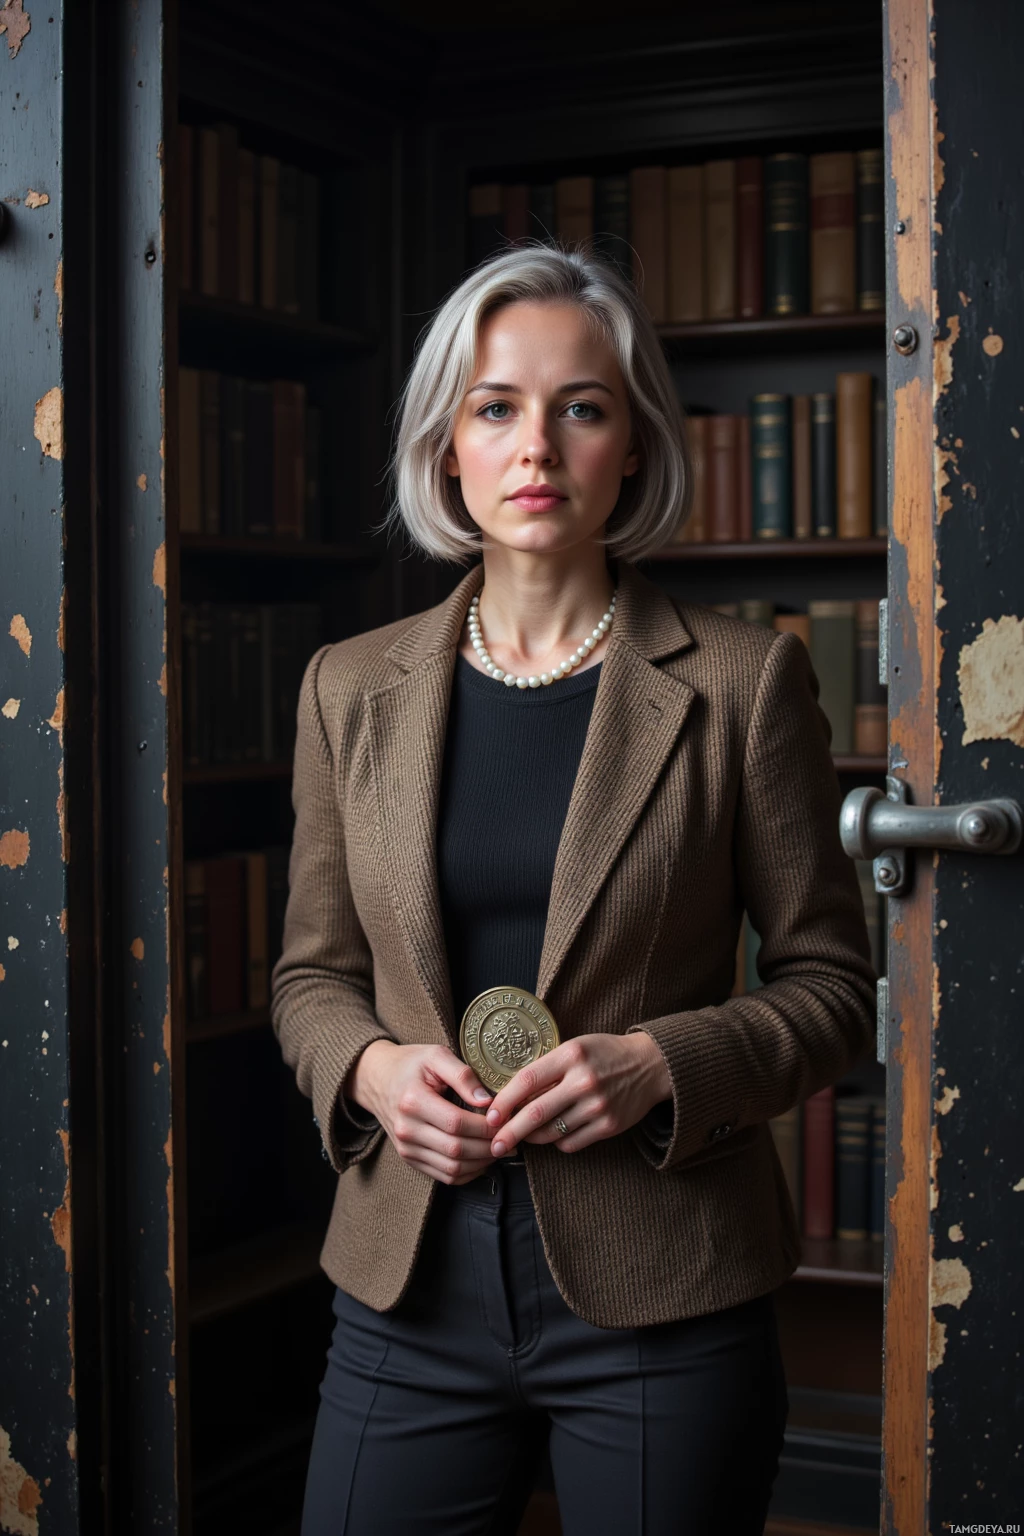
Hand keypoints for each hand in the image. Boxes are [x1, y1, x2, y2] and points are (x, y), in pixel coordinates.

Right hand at [344, 1040, 496, 1185]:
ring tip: (500, 1148)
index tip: (505, 1120)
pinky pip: (444, 1176)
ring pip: (452, 1168)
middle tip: (510, 1137)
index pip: (456, 1123)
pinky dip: (468, 1173)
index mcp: (412, 1101)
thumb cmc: (411, 1064)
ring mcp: (406, 1148)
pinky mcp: (410, 1158)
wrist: (378, 1079)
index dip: (485, 1126)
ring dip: (482, 1163)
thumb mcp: (436, 1055)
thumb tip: (488, 1101)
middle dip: (489, 1146)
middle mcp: (406, 1130)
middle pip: (456, 1149)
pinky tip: (482, 1159)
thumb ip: (463, 1075)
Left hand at [484, 1032, 671, 1157]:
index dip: (503, 1102)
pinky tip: (556, 1134)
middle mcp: (583, 1081)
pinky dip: (558, 1142)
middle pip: (535, 1113)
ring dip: (532, 1138)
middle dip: (509, 1133)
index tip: (490, 1117)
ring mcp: (598, 1106)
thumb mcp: (574, 1048)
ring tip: (524, 1136)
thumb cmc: (604, 1054)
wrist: (650, 1065)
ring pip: (551, 1133)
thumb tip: (511, 1097)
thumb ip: (547, 1069)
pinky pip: (571, 1143)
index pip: (526, 1080)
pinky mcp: (609, 1126)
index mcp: (570, 1055)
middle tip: (494, 1145)